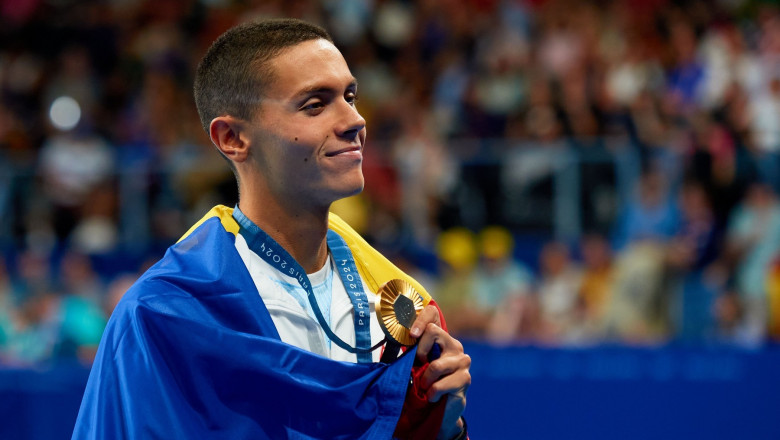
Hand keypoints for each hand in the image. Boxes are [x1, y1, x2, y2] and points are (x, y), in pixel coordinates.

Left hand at [411, 305, 470, 439]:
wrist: (441, 410)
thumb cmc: (426, 384)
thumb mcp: (416, 365)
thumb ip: (412, 352)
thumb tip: (396, 340)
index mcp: (442, 339)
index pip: (432, 314)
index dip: (420, 319)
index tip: (412, 334)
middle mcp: (454, 346)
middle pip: (432, 331)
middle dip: (419, 351)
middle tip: (418, 367)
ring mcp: (462, 361)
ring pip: (435, 365)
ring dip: (425, 381)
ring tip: (425, 388)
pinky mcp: (465, 378)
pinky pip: (439, 385)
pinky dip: (431, 393)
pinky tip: (433, 397)